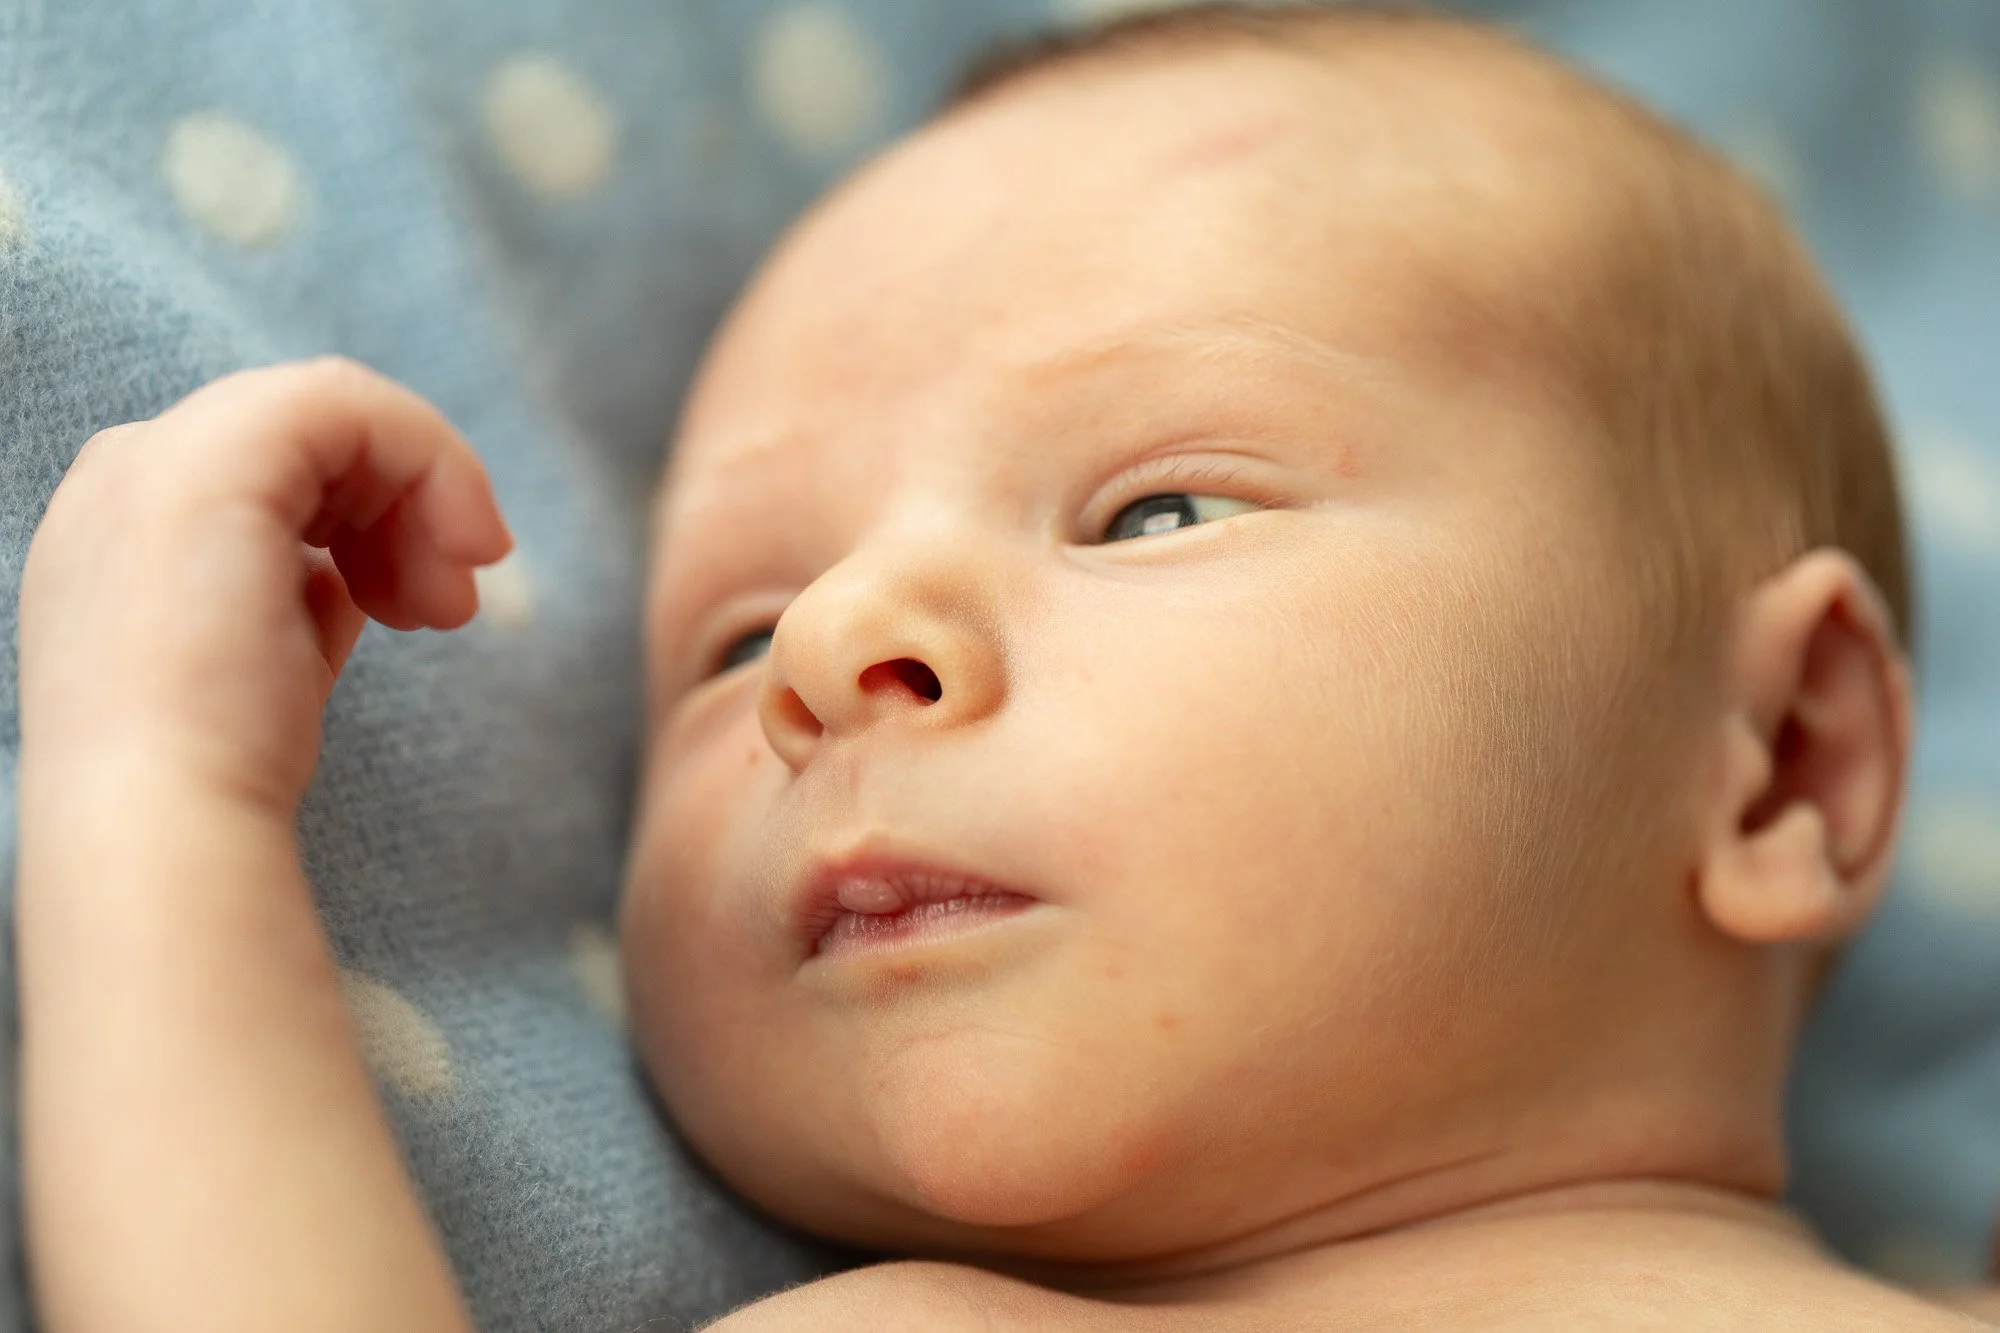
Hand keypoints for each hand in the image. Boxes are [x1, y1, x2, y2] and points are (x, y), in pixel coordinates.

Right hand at [18, 357, 511, 814]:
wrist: (161, 815)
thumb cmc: (219, 763)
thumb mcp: (270, 655)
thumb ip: (301, 593)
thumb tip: (346, 576)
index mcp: (129, 522)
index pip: (278, 470)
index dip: (369, 517)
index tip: (432, 605)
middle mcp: (128, 472)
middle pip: (311, 435)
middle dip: (405, 506)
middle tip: (452, 605)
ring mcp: (157, 455)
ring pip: (337, 408)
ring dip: (425, 493)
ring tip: (449, 602)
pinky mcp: (214, 458)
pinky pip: (349, 402)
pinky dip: (432, 462)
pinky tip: (462, 549)